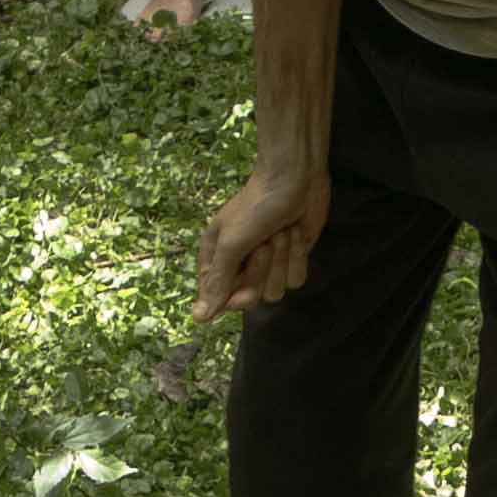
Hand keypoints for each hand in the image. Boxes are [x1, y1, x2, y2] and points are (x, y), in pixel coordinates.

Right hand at [192, 163, 328, 321]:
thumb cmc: (256, 206)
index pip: (219, 300)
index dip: (235, 299)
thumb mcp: (232, 243)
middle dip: (262, 270)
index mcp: (216, 259)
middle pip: (251, 298)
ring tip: (280, 233)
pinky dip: (298, 256)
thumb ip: (218, 281)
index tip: (247, 291)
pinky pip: (295, 280)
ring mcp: (267, 264)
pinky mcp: (291, 259)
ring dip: (282, 260)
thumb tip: (198, 318)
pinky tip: (296, 233)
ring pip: (276, 291)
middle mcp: (240, 265)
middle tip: (264, 243)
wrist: (295, 178)